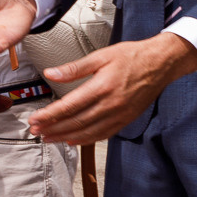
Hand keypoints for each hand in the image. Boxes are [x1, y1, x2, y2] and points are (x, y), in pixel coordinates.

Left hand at [25, 33, 196, 144]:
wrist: (161, 63)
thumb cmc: (132, 56)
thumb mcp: (100, 56)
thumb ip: (73, 68)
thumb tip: (50, 73)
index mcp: (102, 87)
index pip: (69, 106)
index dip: (50, 115)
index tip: (34, 119)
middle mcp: (111, 104)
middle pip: (76, 122)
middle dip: (53, 128)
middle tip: (36, 131)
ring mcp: (120, 114)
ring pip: (89, 132)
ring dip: (66, 137)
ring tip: (49, 138)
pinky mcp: (127, 119)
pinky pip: (104, 134)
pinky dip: (87, 139)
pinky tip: (74, 140)